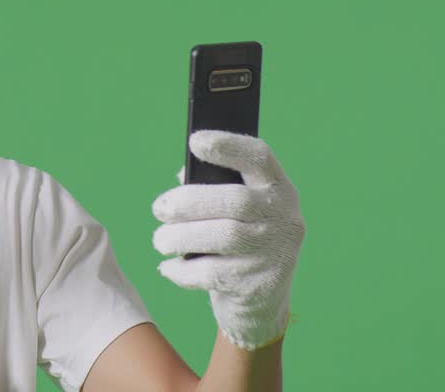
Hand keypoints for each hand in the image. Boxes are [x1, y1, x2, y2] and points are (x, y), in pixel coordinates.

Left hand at [151, 130, 304, 349]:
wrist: (260, 303)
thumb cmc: (237, 241)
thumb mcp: (234, 211)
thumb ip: (212, 188)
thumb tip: (183, 176)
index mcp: (278, 189)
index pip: (259, 158)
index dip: (229, 146)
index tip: (195, 141)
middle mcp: (285, 218)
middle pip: (236, 200)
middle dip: (189, 202)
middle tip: (159, 208)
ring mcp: (276, 253)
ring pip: (223, 237)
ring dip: (180, 236)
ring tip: (161, 240)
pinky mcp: (260, 285)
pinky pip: (212, 273)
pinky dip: (182, 270)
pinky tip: (169, 267)